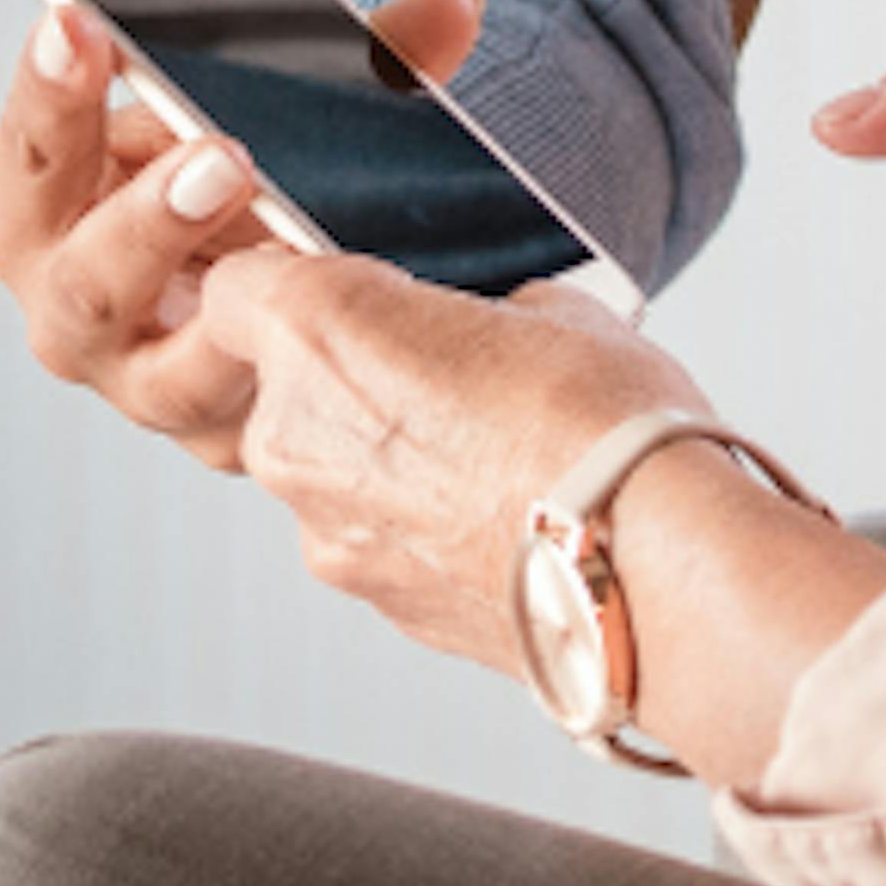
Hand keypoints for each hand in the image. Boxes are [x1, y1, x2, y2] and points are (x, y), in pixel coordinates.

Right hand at [0, 0, 486, 469]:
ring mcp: (158, 385)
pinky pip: (264, 415)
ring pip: (172, 375)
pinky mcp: (234, 438)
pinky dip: (305, 377)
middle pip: (82, 283)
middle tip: (222, 159)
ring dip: (243, 317)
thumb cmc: (239, 173)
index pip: (31, 153)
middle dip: (147, 220)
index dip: (47, 96)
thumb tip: (459, 6)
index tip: (78, 23)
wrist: (272, 275)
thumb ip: (356, 51)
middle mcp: (85, 310)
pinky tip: (355, 339)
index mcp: (56, 210)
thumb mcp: (260, 102)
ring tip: (294, 263)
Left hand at [199, 238, 712, 676]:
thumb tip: (484, 335)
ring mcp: (324, 530)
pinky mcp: (370, 601)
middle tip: (455, 371)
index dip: (294, 283)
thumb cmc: (608, 423)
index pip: (236, 289)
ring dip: (387, 456)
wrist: (649, 571)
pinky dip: (419, 524)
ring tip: (496, 455)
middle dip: (352, 375)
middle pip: (282, 386)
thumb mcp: (554, 311)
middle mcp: (294, 432)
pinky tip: (504, 516)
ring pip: (327, 467)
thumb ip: (481, 316)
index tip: (356, 288)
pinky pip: (371, 536)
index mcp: (322, 329)